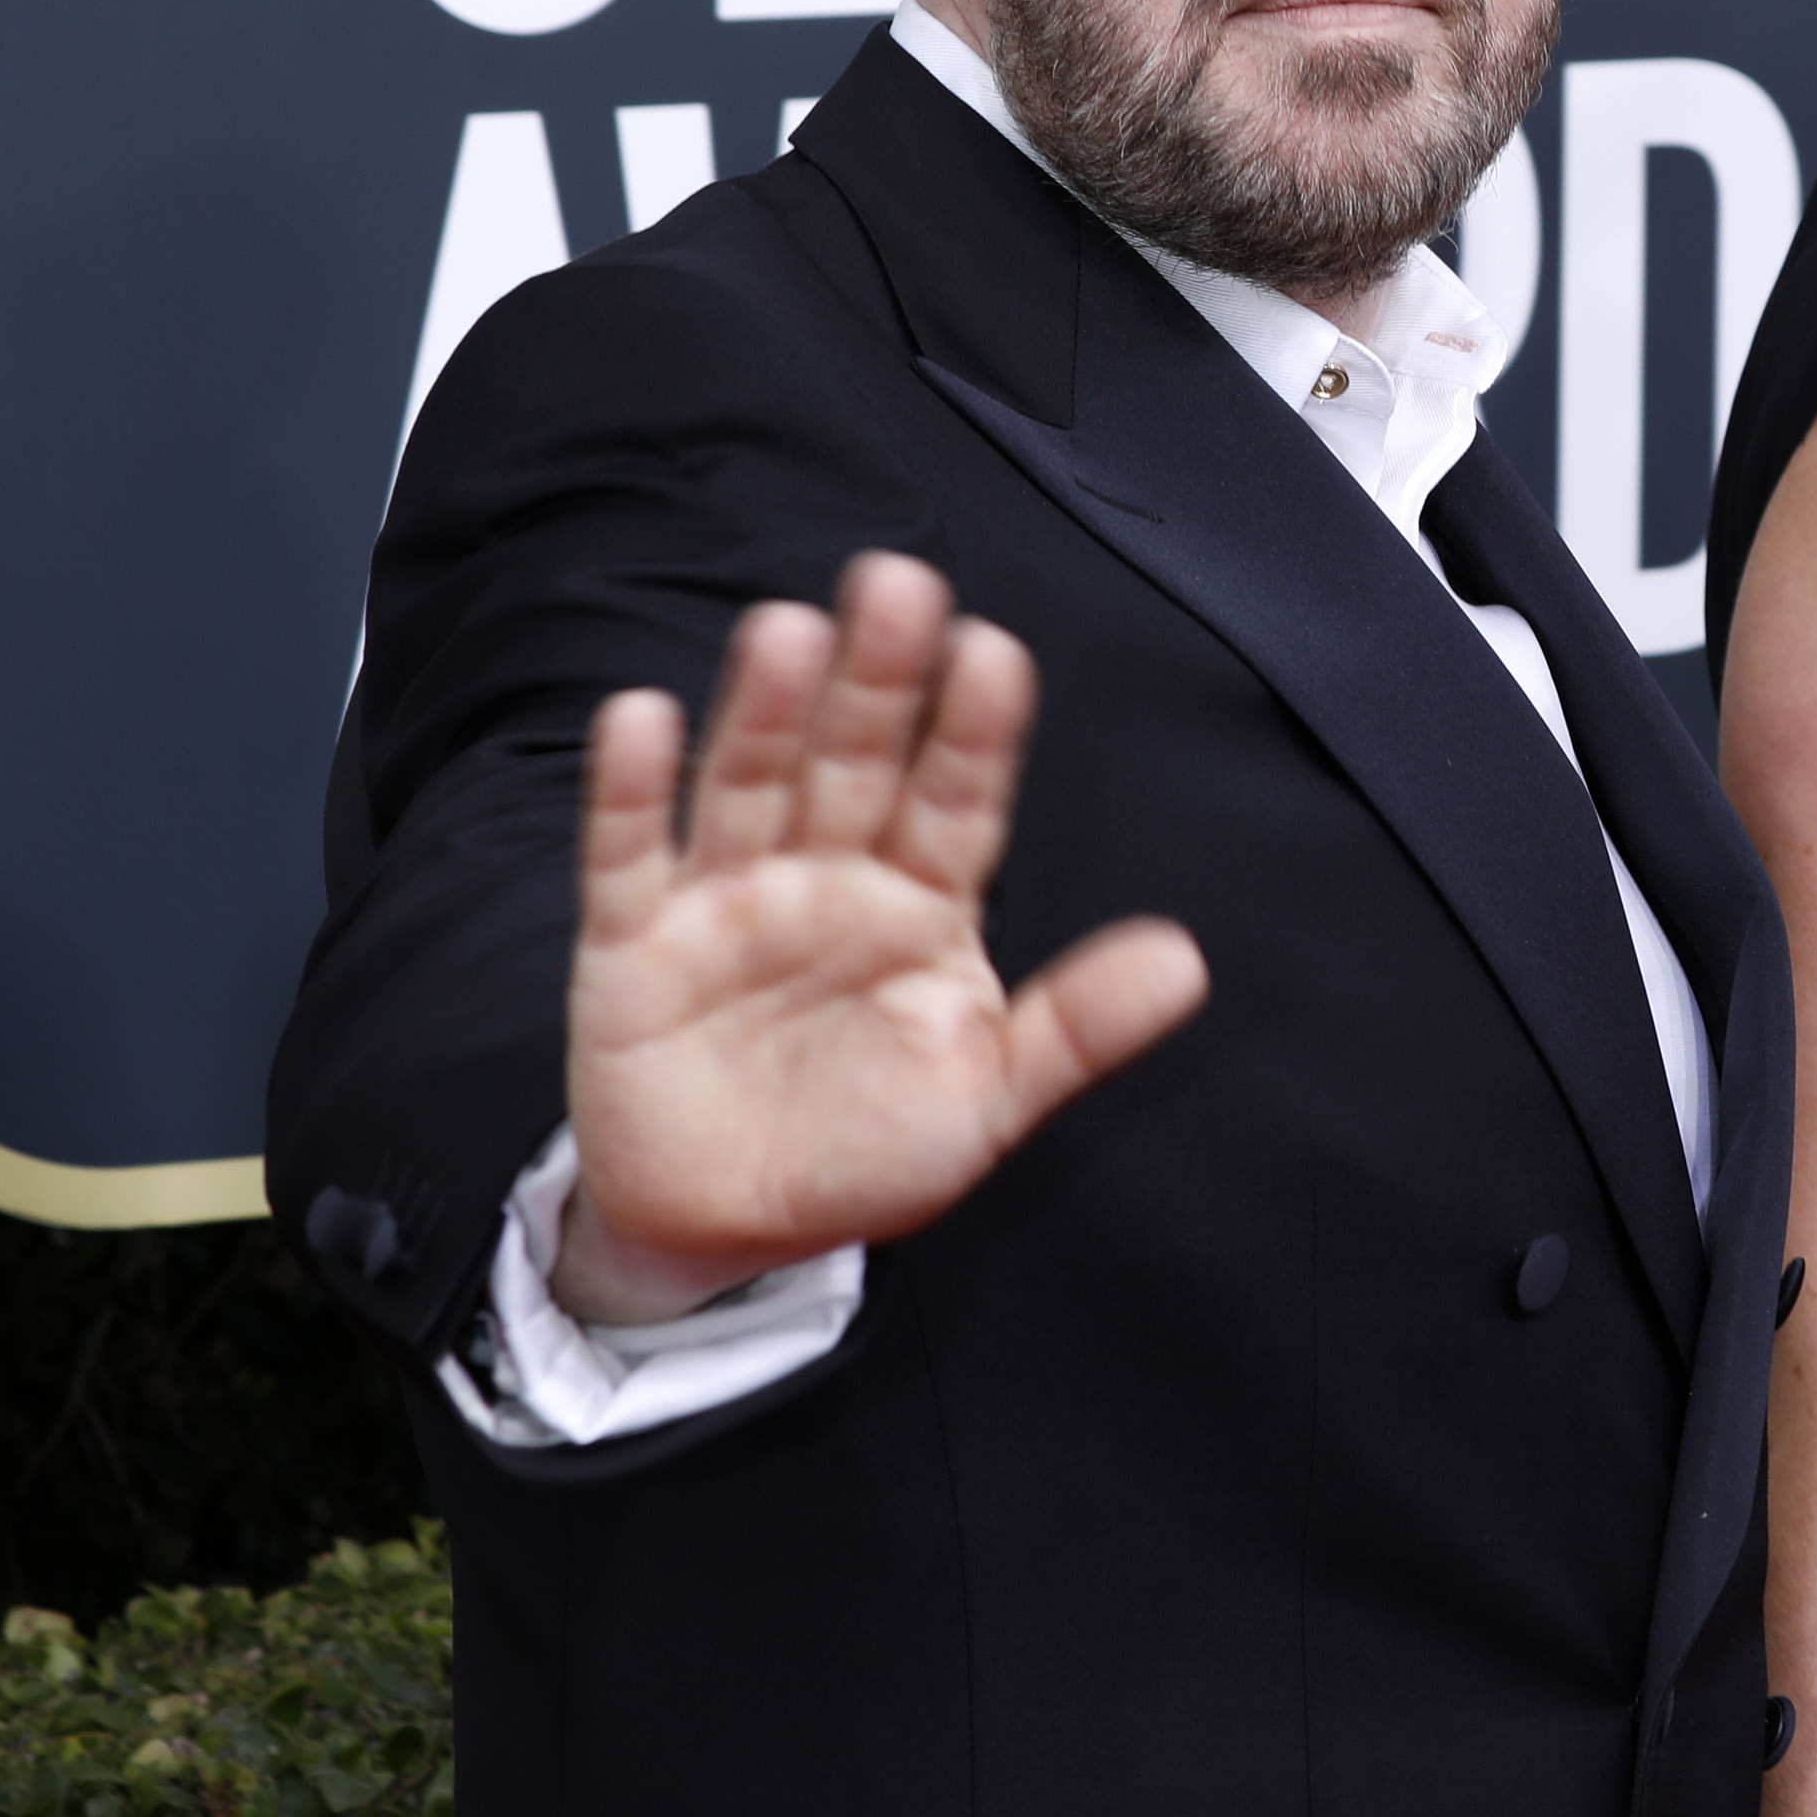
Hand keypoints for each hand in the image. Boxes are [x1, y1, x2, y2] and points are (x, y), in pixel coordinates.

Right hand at [554, 552, 1208, 1322]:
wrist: (728, 1231)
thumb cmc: (868, 1150)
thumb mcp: (986, 1099)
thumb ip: (1075, 1030)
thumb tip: (1188, 962)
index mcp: (922, 901)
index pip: (955, 800)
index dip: (973, 733)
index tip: (994, 654)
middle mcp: (827, 876)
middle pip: (854, 762)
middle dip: (876, 681)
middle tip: (899, 584)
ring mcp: (728, 900)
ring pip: (748, 785)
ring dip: (764, 711)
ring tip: (787, 630)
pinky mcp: (631, 944)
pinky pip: (628, 859)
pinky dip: (629, 792)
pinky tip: (639, 716)